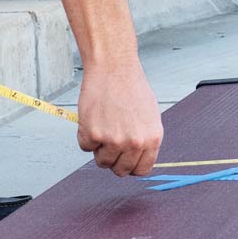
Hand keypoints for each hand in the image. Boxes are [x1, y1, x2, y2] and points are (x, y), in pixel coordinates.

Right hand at [77, 61, 163, 176]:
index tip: (126, 161)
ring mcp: (113, 140)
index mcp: (152, 139)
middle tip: (111, 144)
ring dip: (100, 149)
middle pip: (120, 170)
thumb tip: (139, 157)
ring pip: (102, 161)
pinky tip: (93, 119)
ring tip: (103, 127)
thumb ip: (145, 139)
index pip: (142, 169)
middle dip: (114, 160)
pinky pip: (85, 147)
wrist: (113, 69)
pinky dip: (86, 136)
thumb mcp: (150, 116)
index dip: (132, 166)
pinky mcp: (92, 134)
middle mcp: (134, 143)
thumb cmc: (131, 87)